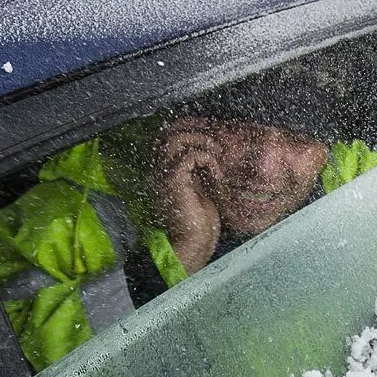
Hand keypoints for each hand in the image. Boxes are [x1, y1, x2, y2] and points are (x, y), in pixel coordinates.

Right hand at [159, 121, 222, 274]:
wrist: (192, 243)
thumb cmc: (198, 222)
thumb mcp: (199, 189)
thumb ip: (197, 172)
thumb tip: (207, 155)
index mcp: (164, 172)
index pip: (167, 138)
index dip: (189, 133)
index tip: (212, 144)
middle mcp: (159, 170)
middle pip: (169, 133)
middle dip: (196, 134)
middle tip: (216, 149)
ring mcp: (164, 174)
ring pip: (177, 138)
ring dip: (202, 142)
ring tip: (217, 156)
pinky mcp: (174, 180)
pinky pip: (191, 155)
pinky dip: (208, 160)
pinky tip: (217, 176)